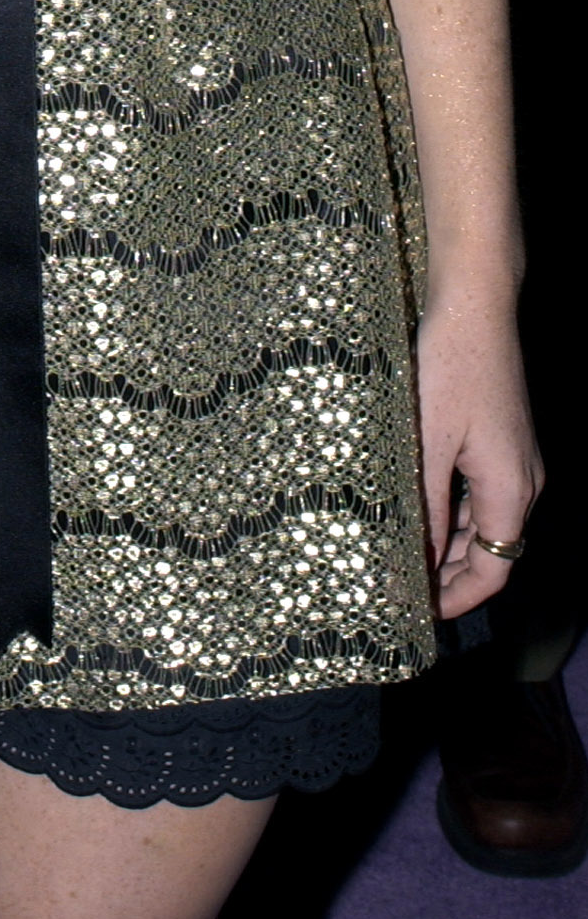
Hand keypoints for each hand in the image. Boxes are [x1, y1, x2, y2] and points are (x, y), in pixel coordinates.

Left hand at [417, 291, 541, 616]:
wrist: (474, 305)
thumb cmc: (450, 366)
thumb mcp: (425, 441)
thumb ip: (420, 504)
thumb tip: (409, 561)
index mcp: (511, 489)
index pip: (494, 569)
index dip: (457, 598)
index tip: (418, 613)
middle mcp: (523, 480)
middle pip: (490, 550)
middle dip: (447, 575)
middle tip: (398, 589)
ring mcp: (514, 458)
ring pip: (481, 521)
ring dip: (444, 542)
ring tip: (397, 554)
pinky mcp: (499, 438)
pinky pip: (477, 491)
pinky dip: (447, 508)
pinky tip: (410, 506)